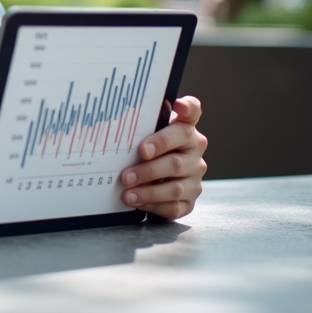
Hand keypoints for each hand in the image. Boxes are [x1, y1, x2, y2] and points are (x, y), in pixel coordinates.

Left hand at [122, 96, 206, 218]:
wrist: (156, 179)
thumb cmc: (148, 150)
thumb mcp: (144, 134)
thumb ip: (141, 125)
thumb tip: (117, 114)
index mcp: (186, 130)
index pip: (192, 113)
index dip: (187, 108)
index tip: (176, 105)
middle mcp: (194, 152)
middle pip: (175, 161)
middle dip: (148, 169)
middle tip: (125, 174)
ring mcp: (194, 177)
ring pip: (175, 188)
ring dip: (148, 191)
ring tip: (127, 193)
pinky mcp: (190, 200)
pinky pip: (174, 206)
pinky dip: (154, 205)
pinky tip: (137, 201)